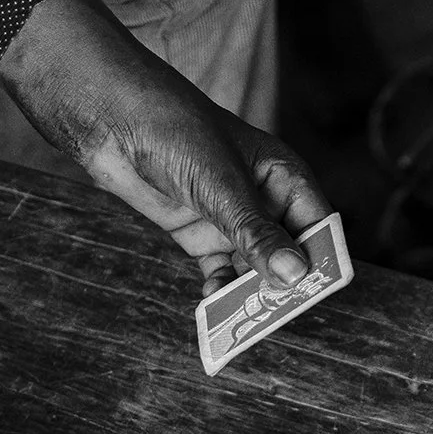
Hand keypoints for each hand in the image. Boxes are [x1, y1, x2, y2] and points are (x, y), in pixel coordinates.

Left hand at [0, 0, 328, 292]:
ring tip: (241, 315)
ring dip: (250, 291)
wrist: (111, 118)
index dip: (321, 260)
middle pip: (289, 254)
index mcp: (286, 179)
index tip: (313, 292)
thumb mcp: (222, 187)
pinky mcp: (200, 232)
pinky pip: (221, 270)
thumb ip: (258, 234)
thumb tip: (296, 276)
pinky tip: (213, 299)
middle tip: (275, 312)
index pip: (319, 228)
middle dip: (283, 283)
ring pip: (254, 267)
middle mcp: (265, 201)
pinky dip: (220, 287)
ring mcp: (232, 219)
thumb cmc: (176, 132)